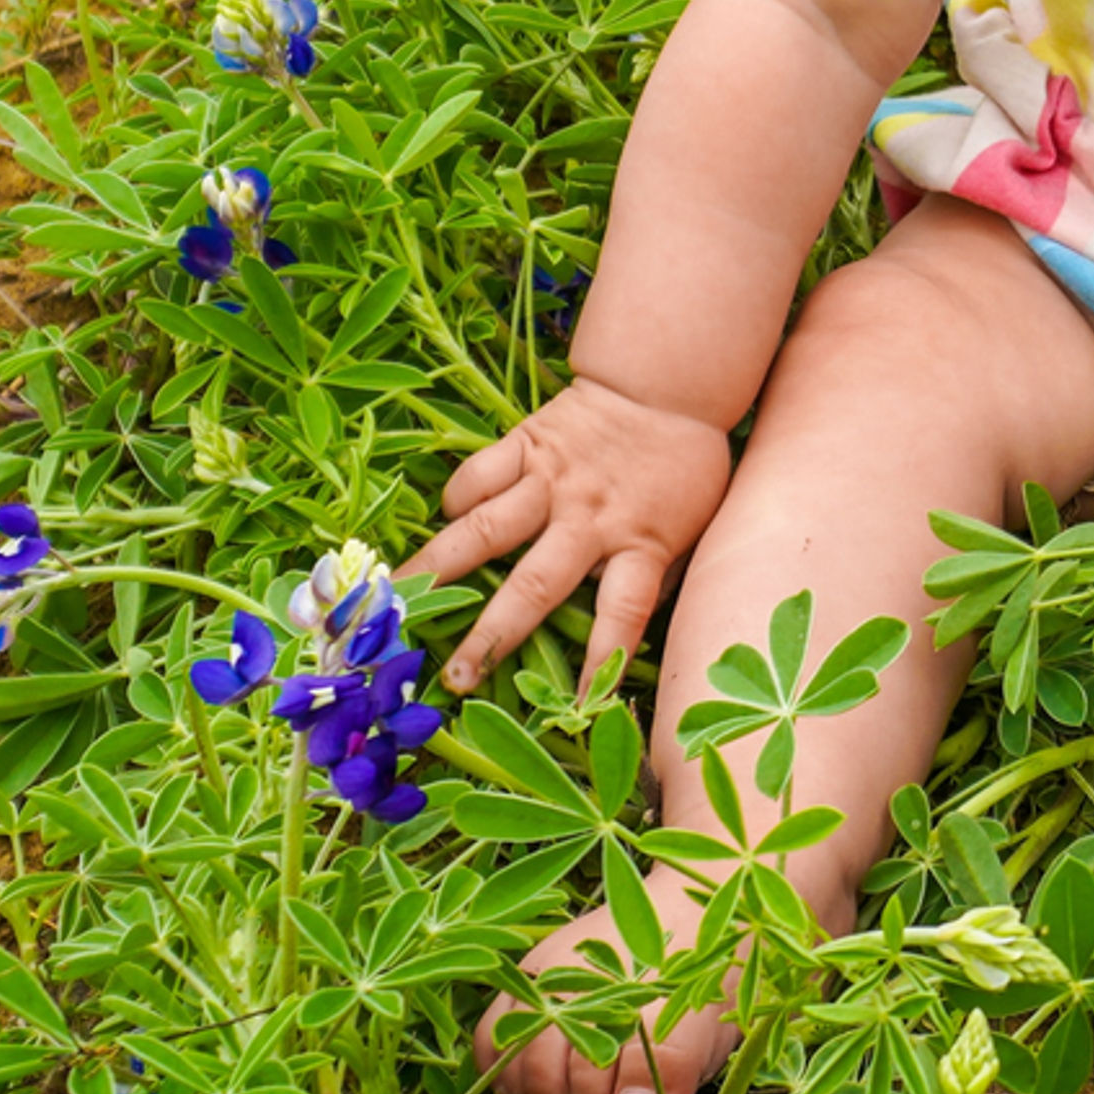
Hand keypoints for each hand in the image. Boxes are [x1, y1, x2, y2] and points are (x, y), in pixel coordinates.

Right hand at [401, 377, 734, 694]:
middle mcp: (590, 519)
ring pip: (486, 530)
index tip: (580, 708)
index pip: (623, 614)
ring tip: (400, 602)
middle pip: (534, 587)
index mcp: (641, 544)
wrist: (668, 385)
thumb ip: (661, 578)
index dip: (603, 661)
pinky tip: (443, 522)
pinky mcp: (527, 445)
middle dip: (491, 636)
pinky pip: (478, 476)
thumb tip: (635, 639)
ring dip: (441, 569)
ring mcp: (552, 481)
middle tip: (453, 678)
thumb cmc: (684, 469)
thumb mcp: (693, 530)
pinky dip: (455, 501)